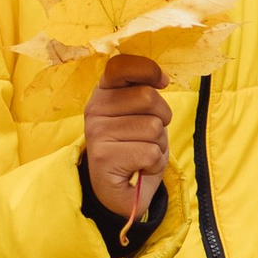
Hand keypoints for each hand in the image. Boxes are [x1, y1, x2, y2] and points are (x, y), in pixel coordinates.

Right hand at [83, 54, 171, 226]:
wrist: (120, 192)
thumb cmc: (135, 147)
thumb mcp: (140, 114)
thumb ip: (144, 92)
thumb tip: (162, 79)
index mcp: (103, 93)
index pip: (120, 66)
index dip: (147, 69)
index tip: (162, 82)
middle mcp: (95, 109)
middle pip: (148, 97)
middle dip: (162, 118)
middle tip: (149, 135)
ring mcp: (97, 133)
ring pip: (153, 127)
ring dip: (158, 145)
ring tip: (141, 154)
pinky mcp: (103, 157)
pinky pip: (151, 152)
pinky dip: (155, 164)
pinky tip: (139, 168)